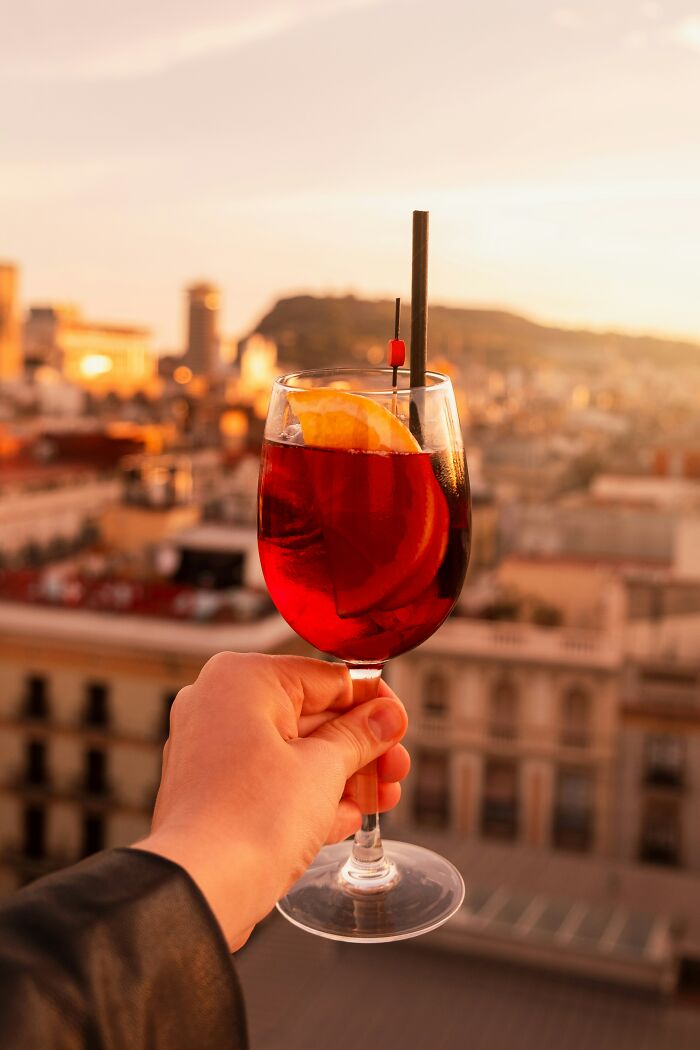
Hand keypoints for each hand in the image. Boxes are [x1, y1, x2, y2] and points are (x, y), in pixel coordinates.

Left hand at [134, 653, 408, 949]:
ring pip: (293, 751)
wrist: (200, 890)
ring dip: (342, 775)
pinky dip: (308, 796)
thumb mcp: (323, 769)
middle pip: (310, 715)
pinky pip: (270, 781)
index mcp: (242, 680)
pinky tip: (347, 817)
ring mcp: (210, 749)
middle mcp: (218, 704)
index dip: (371, 702)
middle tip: (395, 765)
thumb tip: (384, 718)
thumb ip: (359, 736)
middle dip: (360, 746)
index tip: (397, 722)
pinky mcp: (212, 791)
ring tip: (381, 797)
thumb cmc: (248, 821)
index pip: (326, 678)